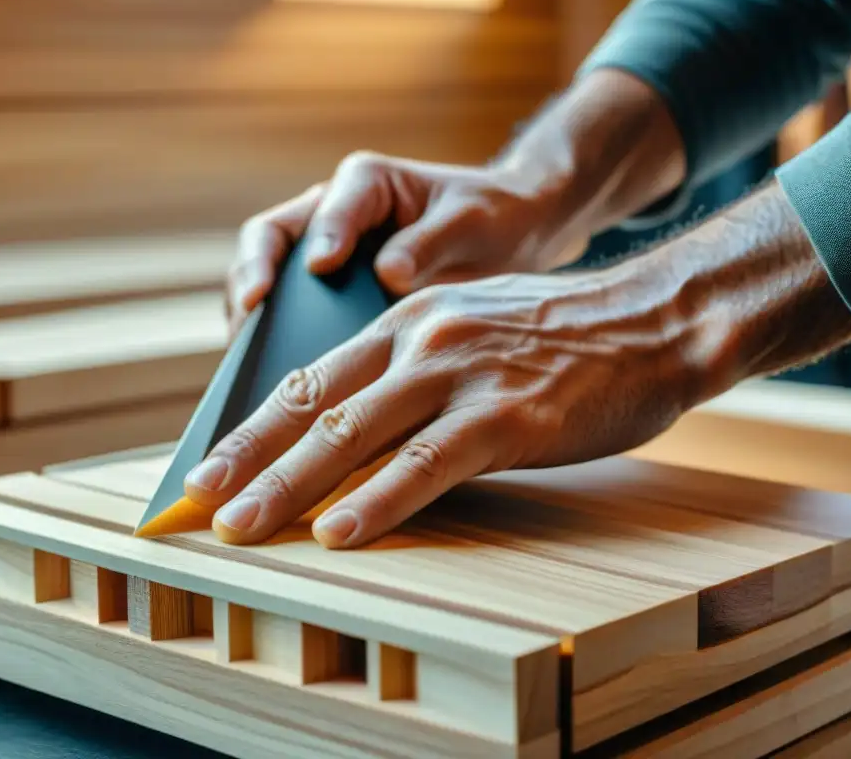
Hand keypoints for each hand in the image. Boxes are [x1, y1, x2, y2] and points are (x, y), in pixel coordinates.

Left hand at [188, 261, 703, 548]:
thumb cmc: (561, 334)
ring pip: (355, 435)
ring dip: (290, 486)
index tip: (212, 464)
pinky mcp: (506, 417)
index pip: (310, 377)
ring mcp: (461, 376)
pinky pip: (427, 465)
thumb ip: (410, 368)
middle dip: (249, 458)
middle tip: (197, 503)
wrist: (653, 319)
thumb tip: (356, 426)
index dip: (254, 426)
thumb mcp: (469, 328)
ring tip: (241, 528)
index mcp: (406, 319)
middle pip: (315, 405)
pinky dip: (378, 502)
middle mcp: (421, 341)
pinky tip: (339, 532)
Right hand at [224, 151, 591, 334]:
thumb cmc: (489, 218)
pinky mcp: (326, 301)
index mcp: (364, 184)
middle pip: (269, 240)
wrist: (506, 238)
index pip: (328, 206)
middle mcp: (330, 217)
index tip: (321, 265)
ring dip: (253, 320)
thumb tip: (387, 275)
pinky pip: (289, 322)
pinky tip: (281, 386)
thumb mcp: (471, 221)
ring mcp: (321, 261)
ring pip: (268, 285)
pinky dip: (278, 348)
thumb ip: (430, 242)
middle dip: (253, 275)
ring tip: (249, 359)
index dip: (320, 234)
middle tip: (251, 312)